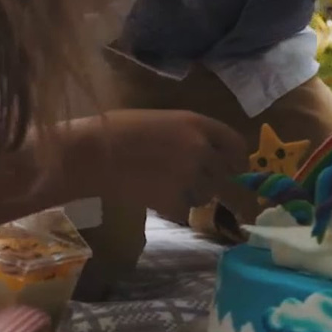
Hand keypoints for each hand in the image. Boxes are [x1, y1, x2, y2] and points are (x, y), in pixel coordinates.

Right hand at [71, 111, 249, 220]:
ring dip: (192, 195)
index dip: (237, 158)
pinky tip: (152, 197)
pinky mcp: (174, 200)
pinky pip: (184, 210)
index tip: (234, 168)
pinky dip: (172, 208)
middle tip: (188, 181)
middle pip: (223, 173)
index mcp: (197, 124)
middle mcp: (201, 149)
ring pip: (205, 195)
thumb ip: (190, 135)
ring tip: (165, 186)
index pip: (236, 144)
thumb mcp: (163, 120)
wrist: (94, 153)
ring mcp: (189, 176)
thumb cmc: (119, 129)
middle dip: (210, 179)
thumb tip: (209, 151)